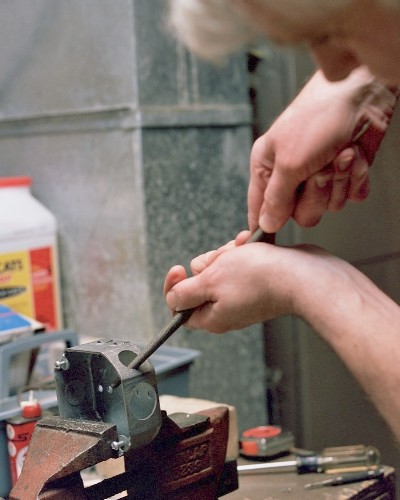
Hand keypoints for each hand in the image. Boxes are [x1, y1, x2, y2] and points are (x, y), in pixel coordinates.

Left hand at [164, 238, 324, 332]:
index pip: (179, 308)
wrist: (303, 275)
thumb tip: (173, 299)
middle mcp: (227, 309)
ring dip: (228, 253)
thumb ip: (185, 293)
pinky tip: (252, 245)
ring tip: (243, 250)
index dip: (174, 286)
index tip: (178, 269)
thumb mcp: (210, 282)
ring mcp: (243, 295)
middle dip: (210, 263)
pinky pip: (240, 262)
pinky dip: (244, 251)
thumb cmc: (260, 279)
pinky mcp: (257, 281)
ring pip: (221, 267)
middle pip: (202, 281)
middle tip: (224, 261)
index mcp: (212, 317)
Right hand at [248, 67, 397, 231]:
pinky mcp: (345, 174)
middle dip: (315, 194)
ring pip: (328, 206)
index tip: (271, 241)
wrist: (362, 95)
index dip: (266, 225)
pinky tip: (354, 157)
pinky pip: (350, 195)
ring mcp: (319, 175)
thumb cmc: (318, 117)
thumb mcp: (289, 162)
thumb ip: (275, 198)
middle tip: (318, 170)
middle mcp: (292, 174)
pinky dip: (356, 178)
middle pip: (299, 214)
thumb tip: (265, 225)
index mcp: (268, 167)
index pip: (260, 209)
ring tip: (340, 153)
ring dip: (338, 181)